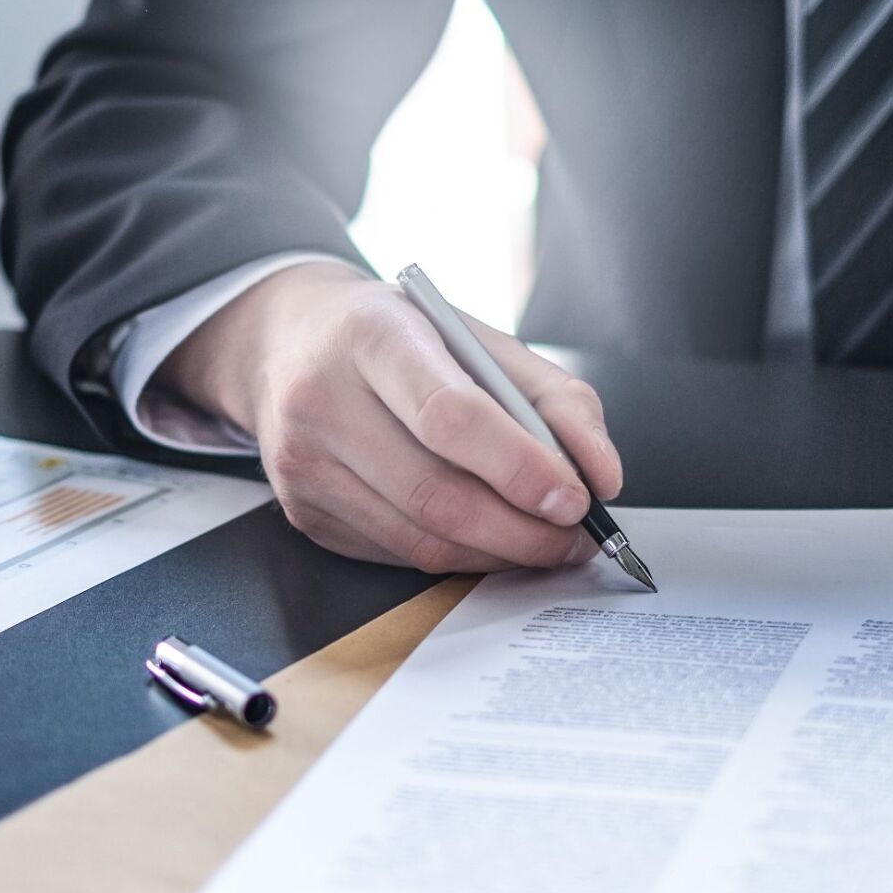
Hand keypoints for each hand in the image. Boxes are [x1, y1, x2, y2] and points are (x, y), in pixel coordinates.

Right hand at [153, 261, 622, 572]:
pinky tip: (490, 539)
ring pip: (419, 539)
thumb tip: (602, 475)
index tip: (575, 498)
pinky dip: (458, 556)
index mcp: (374, 336)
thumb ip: (556, 399)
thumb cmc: (402, 339)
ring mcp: (304, 463)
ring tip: (546, 542)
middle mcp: (323, 399)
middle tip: (576, 536)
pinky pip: (398, 554)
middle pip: (435, 494)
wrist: (291, 342)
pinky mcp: (304, 512)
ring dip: (498, 553)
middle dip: (522, 531)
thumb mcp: (481, 340)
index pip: (449, 416)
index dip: (519, 467)